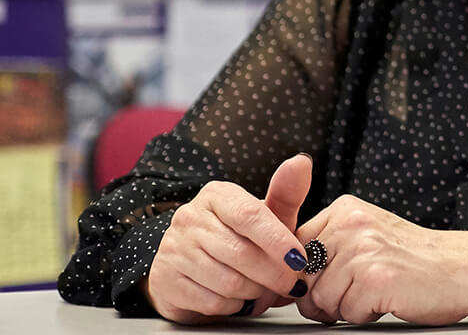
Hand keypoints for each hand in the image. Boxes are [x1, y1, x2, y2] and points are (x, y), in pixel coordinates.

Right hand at [144, 153, 312, 323]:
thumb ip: (286, 194)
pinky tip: (240, 299)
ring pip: (229, 282)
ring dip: (256, 292)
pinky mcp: (165, 281)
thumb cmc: (237, 236)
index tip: (300, 260)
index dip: (278, 241)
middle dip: (274, 274)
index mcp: (217, 195)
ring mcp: (173, 250)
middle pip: (241, 253)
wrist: (190, 264)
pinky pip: (212, 302)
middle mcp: (189, 218)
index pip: (250, 215)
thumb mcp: (263, 215)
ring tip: (265, 289)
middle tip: (292, 283)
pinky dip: (235, 306)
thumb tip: (302, 161)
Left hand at [293, 195, 467, 324]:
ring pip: (320, 300)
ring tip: (377, 292)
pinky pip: (346, 314)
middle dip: (324, 296)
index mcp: (345, 210)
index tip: (326, 283)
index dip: (305, 277)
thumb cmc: (417, 260)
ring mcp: (363, 250)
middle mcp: (351, 224)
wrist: (465, 268)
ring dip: (346, 308)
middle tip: (360, 290)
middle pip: (303, 279)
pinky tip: (389, 298)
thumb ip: (330, 247)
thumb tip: (286, 279)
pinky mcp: (375, 278)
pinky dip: (365, 315)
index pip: (294, 250)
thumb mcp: (369, 236)